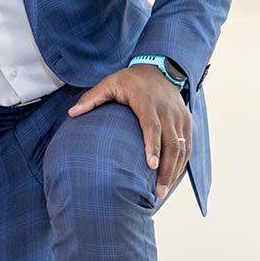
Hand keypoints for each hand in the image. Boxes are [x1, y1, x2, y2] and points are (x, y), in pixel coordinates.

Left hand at [68, 65, 191, 199]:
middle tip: (157, 192)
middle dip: (166, 169)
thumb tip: (72, 113)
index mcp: (147, 102)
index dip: (153, 146)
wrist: (158, 69)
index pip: (152, 126)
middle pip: (171, 143)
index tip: (151, 166)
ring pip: (182, 147)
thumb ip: (92, 98)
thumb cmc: (130, 80)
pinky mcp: (187, 121)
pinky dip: (182, 163)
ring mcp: (179, 116)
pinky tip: (172, 178)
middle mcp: (167, 110)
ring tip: (163, 191)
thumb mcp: (109, 83)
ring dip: (174, 170)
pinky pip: (187, 145)